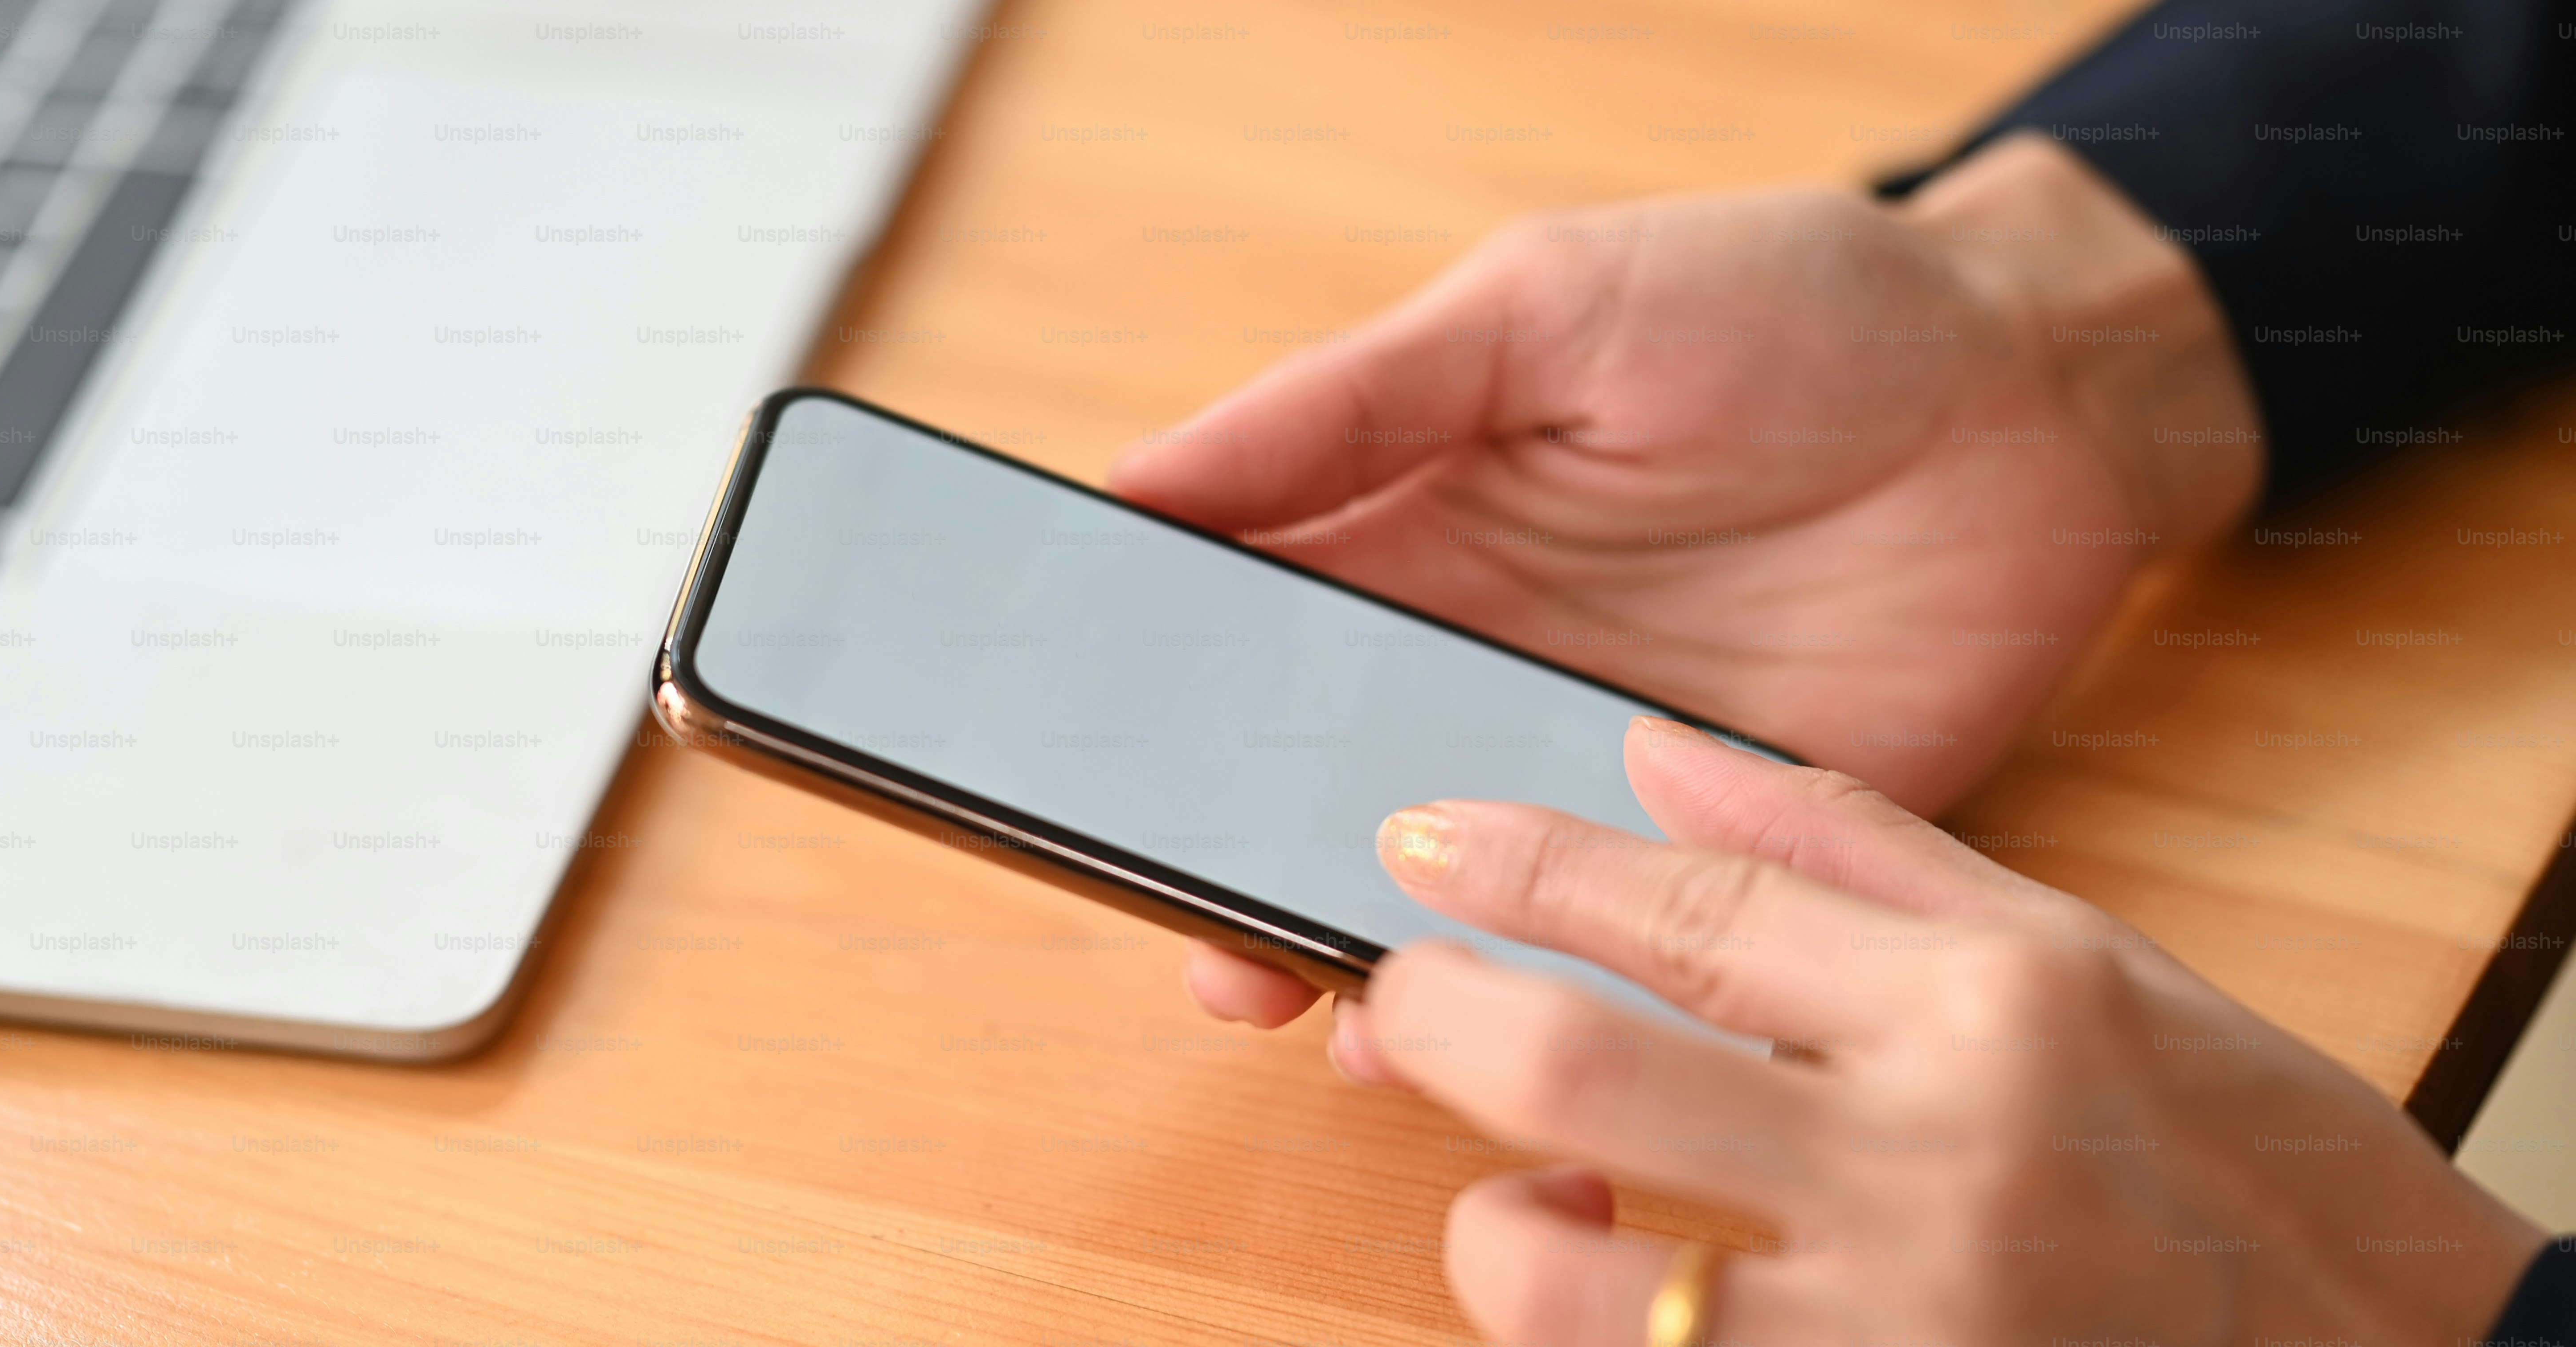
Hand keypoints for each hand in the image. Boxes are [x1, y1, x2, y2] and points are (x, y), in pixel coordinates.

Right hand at [1115, 133, 2264, 1025]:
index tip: (1088, 785)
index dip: (1166, 720)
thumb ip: (1344, 404)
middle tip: (1204, 946)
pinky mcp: (1734, 848)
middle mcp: (1493, 666)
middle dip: (1249, 875)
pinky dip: (1556, 997)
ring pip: (1460, 896)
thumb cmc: (1789, 303)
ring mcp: (1608, 770)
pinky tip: (1492, 1029)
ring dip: (1380, 952)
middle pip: (1330, 796)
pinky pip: (1624, 945)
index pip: (1252, 650)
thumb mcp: (1539, 312)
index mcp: (1423, 534)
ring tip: (1307, 997)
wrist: (2039, 388)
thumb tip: (1134, 478)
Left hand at [1343, 718, 2543, 1346]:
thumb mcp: (2085, 955)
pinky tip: (1609, 1292)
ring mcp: (1897, 1329)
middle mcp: (1931, 1169)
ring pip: (1577, 1294)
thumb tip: (1657, 751)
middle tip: (1401, 997)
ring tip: (1521, 1197)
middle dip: (1440, 1020)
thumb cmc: (2241, 1155)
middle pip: (1581, 1077)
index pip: (1687, 908)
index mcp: (1991, 1009)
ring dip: (1494, 1237)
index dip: (1524, 868)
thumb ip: (1853, 849)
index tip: (1422, 842)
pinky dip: (1583, 1341)